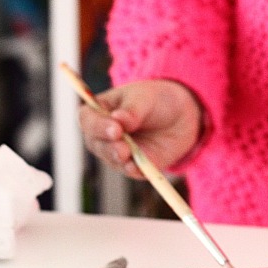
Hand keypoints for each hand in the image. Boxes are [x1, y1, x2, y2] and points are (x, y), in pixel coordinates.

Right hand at [79, 79, 203, 178]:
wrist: (180, 115)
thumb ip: (131, 110)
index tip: (115, 129)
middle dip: (109, 146)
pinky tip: (137, 166)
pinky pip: (130, 170)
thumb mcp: (145, 97)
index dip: (97, 126)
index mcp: (100, 111)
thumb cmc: (155, 100)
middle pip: (95, 143)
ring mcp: (116, 151)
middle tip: (123, 147)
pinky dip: (133, 169)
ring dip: (119, 157)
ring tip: (129, 155)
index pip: (87, 119)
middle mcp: (103, 134)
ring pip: (111, 158)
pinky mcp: (133, 165)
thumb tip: (118, 119)